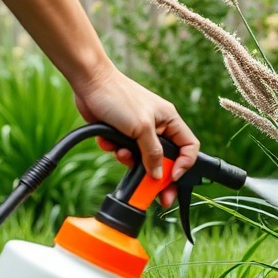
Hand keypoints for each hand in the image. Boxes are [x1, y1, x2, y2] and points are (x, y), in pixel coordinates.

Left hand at [72, 66, 199, 208]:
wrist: (89, 83)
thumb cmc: (119, 96)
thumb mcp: (141, 128)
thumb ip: (153, 153)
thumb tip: (158, 176)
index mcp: (169, 121)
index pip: (189, 147)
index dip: (185, 164)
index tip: (174, 177)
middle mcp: (157, 127)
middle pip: (165, 160)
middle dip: (157, 175)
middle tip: (155, 194)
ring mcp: (139, 132)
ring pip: (142, 159)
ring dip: (130, 161)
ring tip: (120, 153)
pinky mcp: (122, 135)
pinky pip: (124, 152)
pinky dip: (115, 150)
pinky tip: (107, 141)